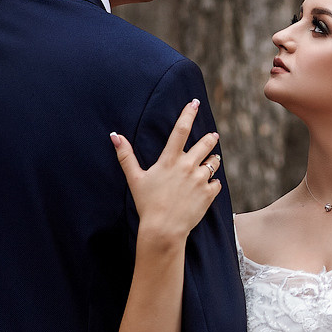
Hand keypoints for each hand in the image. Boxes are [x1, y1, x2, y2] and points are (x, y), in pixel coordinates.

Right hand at [112, 100, 221, 240]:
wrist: (163, 229)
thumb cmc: (147, 204)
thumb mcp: (135, 178)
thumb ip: (126, 156)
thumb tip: (114, 135)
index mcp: (169, 160)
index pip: (181, 130)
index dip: (188, 114)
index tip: (195, 103)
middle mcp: (187, 166)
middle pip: (205, 143)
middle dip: (210, 138)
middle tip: (212, 136)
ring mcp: (200, 180)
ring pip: (214, 162)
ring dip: (213, 161)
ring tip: (209, 163)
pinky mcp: (209, 193)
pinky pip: (216, 183)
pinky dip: (212, 184)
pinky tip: (204, 188)